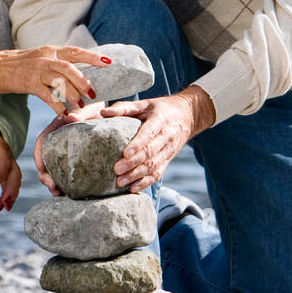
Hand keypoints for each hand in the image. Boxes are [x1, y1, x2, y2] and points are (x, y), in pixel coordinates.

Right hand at [0, 46, 110, 112]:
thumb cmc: (20, 65)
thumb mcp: (41, 58)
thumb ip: (58, 63)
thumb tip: (79, 73)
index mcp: (51, 50)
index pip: (75, 51)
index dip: (93, 56)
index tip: (109, 62)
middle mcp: (45, 57)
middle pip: (70, 68)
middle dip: (84, 81)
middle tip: (93, 93)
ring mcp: (37, 70)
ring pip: (60, 81)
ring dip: (73, 95)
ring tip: (80, 105)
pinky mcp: (29, 83)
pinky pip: (47, 96)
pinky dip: (58, 105)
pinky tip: (64, 112)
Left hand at [0, 122, 21, 210]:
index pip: (3, 161)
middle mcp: (8, 156)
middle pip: (15, 173)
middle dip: (11, 189)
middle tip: (4, 203)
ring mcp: (10, 164)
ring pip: (16, 179)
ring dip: (12, 194)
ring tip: (5, 207)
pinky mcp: (8, 171)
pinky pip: (13, 183)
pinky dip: (11, 194)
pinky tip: (4, 205)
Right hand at [33, 101, 107, 195]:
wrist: (110, 114)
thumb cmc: (99, 110)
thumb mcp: (91, 111)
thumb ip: (82, 113)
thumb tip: (71, 117)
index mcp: (58, 127)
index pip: (41, 142)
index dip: (38, 156)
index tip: (41, 170)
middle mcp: (58, 139)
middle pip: (44, 159)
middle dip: (45, 175)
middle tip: (54, 189)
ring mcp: (64, 149)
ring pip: (52, 167)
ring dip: (52, 181)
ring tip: (59, 193)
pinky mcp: (72, 157)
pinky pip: (63, 170)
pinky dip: (63, 181)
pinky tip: (67, 190)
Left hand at [100, 86, 215, 191]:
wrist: (188, 115)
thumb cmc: (161, 108)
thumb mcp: (145, 104)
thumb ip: (124, 108)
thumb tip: (103, 113)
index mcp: (160, 120)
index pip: (149, 133)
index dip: (137, 144)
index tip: (124, 153)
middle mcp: (166, 136)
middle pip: (150, 152)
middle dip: (133, 163)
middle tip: (117, 169)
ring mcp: (168, 150)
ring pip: (154, 165)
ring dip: (137, 175)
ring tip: (120, 182)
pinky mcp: (168, 159)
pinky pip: (158, 173)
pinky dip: (146, 182)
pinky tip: (133, 188)